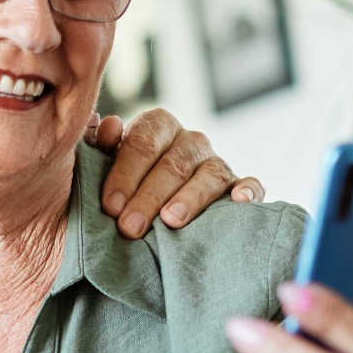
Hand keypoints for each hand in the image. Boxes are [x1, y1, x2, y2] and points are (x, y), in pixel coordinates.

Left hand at [85, 108, 263, 237]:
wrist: (151, 206)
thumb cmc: (124, 184)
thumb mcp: (105, 163)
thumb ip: (102, 146)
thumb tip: (108, 126)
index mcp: (157, 126)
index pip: (143, 142)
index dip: (125, 173)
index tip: (110, 206)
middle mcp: (190, 141)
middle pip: (174, 163)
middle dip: (149, 196)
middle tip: (130, 227)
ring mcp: (216, 163)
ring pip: (209, 174)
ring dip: (190, 198)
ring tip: (171, 221)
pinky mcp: (238, 186)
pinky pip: (251, 184)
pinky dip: (248, 191)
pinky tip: (238, 201)